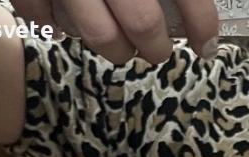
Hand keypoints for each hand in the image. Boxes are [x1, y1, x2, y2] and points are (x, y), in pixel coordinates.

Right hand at [10, 0, 217, 63]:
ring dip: (115, 49)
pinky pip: (42, 15)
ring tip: (122, 47)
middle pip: (143, 24)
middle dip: (157, 47)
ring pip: (98, 34)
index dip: (202, 26)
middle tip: (159, 49)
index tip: (206, 45)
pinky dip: (57, 27)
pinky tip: (70, 26)